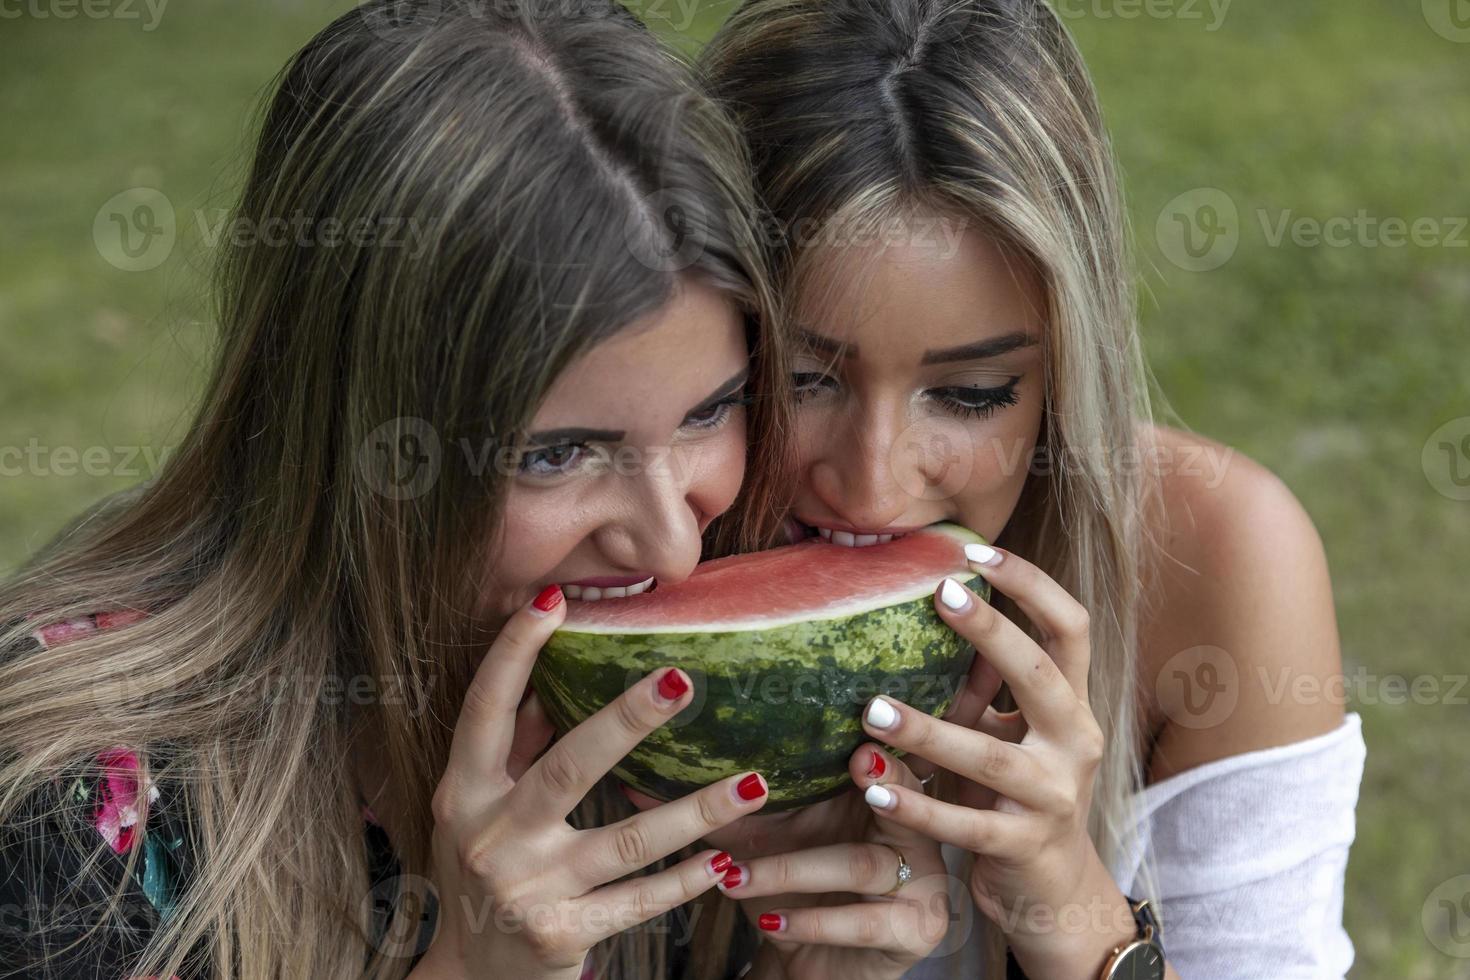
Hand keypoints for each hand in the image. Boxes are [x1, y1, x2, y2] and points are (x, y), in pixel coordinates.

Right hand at [418, 587, 771, 979]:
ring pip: (626, 840)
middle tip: (685, 680)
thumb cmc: (484, 870)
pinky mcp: (562, 936)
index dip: (515, 653)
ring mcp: (527, 889)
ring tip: (756, 782)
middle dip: (628, 719)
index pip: (486, 708)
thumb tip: (554, 671)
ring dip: (697, 810)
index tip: (554, 600)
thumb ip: (518, 744)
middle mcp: (490, 835)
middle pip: (569, 765)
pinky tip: (727, 862)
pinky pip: (638, 901)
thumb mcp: (482, 806)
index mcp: (464, 790)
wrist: (471, 978)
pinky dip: (685, 881)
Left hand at [712, 745, 952, 979]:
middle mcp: (915, 834)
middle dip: (885, 780)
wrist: (806, 962)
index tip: (869, 725)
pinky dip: (811, 922)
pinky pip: (863, 923)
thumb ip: (742, 806)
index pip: (893, 764)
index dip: (886, 747)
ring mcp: (922, 883)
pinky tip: (769, 922)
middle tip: (860, 760)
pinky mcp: (914, 931)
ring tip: (735, 874)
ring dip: (791, 870)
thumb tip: (689, 772)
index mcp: (885, 798)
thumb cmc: (792, 889)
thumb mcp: (766, 839)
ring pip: (861, 865)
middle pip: (904, 802)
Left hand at [854, 546, 1135, 977]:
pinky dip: (917, 804)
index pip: (1070, 627)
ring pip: (990, 756)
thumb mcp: (1004, 731)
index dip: (1031, 584)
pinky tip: (873, 788)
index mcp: (1072, 704)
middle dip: (993, 632)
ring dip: (928, 731)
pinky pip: (965, 824)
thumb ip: (983, 682)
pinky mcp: (1023, 845)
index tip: (977, 549)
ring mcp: (1053, 796)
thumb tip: (934, 600)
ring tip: (872, 710)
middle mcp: (1074, 742)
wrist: (1050, 890)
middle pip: (1042, 673)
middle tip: (940, 598)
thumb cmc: (1012, 793)